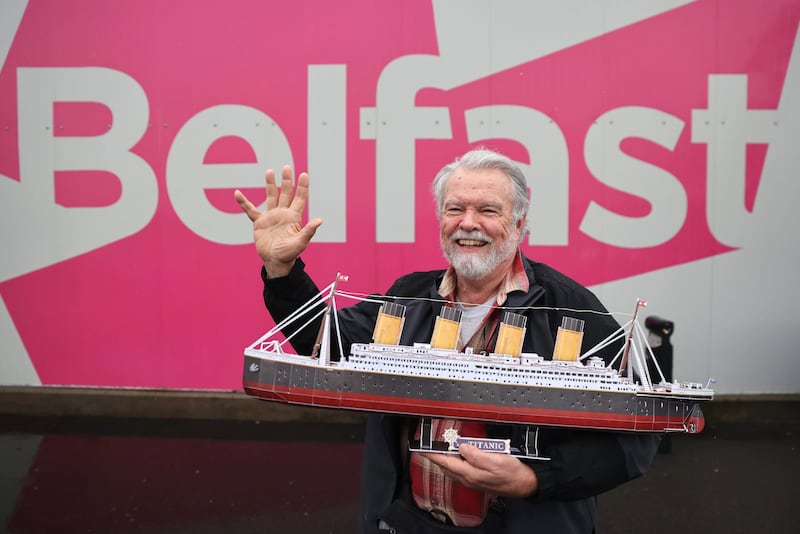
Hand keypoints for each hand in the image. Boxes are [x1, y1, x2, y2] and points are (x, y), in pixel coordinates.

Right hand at [234, 166, 322, 276]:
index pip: (300, 198)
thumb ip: (308, 231)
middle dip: (286, 180)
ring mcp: (271, 217)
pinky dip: (244, 202)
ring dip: (270, 184)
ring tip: (269, 171)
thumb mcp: (300, 243)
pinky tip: (237, 193)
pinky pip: (250, 210)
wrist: (275, 261)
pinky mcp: (259, 223)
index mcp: (293, 217)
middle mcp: (283, 214)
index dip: (302, 187)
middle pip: (285, 193)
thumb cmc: (290, 254)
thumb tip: (320, 220)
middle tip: (287, 167)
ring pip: (270, 197)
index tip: (304, 174)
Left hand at [421, 444, 538, 497]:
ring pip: (453, 469)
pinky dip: (456, 462)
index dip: (433, 454)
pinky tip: (459, 456)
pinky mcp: (479, 479)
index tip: (423, 448)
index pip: (445, 462)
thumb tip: (462, 447)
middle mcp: (469, 478)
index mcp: (470, 473)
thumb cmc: (513, 473)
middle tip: (432, 445)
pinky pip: (461, 470)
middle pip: (447, 466)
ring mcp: (473, 480)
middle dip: (437, 456)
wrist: (525, 484)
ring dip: (446, 459)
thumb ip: (476, 454)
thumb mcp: (495, 460)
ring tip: (443, 448)